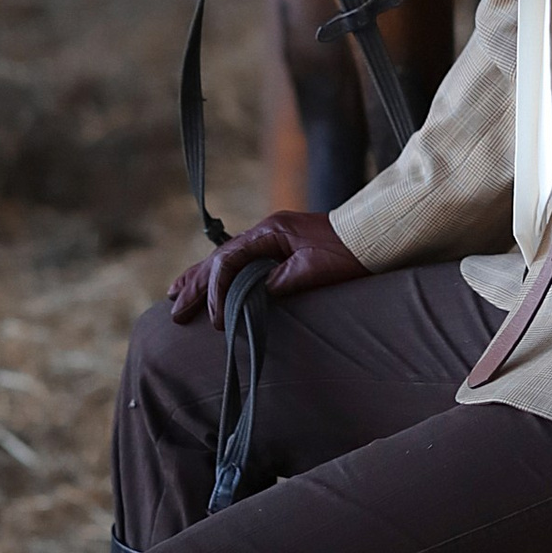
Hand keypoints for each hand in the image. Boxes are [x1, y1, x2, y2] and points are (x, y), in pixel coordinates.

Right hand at [168, 209, 367, 328]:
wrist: (376, 234)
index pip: (228, 261)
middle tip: (174, 307)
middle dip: (195, 284)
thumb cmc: (348, 252)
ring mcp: (273, 238)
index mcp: (270, 232)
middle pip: (220, 259)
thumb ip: (279, 281)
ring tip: (177, 293)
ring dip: (202, 278)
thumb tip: (252, 297)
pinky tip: (213, 282)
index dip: (215, 291)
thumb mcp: (312, 269)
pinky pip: (243, 262)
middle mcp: (267, 232)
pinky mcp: (282, 248)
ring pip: (227, 259)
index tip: (214, 320)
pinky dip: (223, 275)